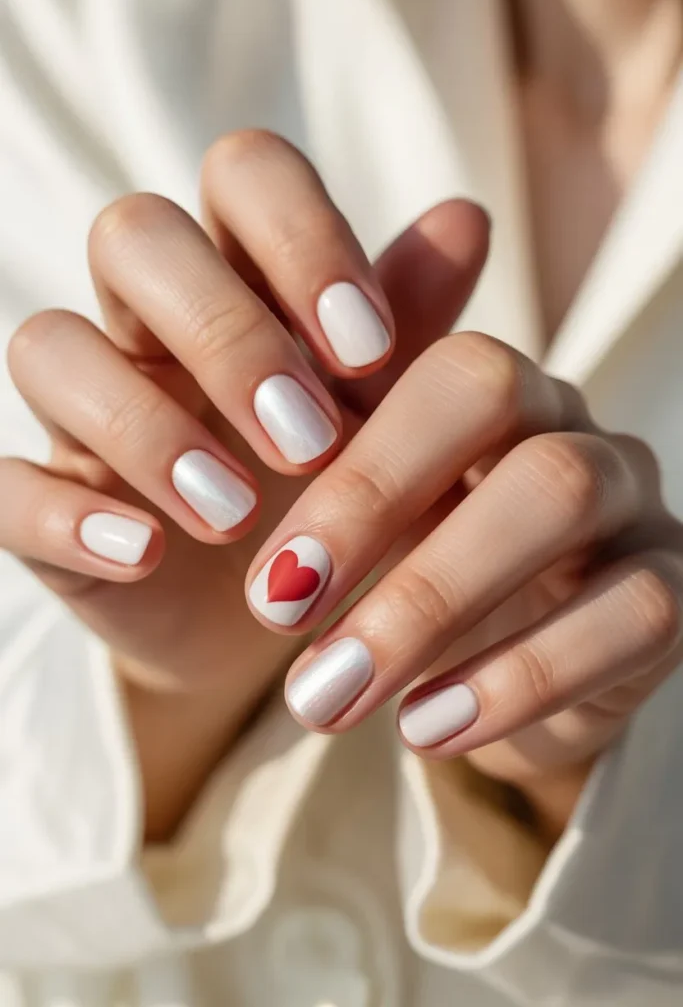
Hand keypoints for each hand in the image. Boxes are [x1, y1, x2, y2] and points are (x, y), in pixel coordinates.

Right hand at [0, 129, 488, 834]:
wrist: (288, 614)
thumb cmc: (336, 488)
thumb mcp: (384, 412)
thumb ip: (413, 318)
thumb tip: (467, 217)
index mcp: (242, 278)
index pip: (242, 174)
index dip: (300, 234)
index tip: (367, 350)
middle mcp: (150, 322)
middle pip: (133, 237)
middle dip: (224, 332)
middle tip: (308, 441)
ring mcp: (86, 409)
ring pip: (49, 346)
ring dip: (145, 426)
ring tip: (233, 515)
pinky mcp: (46, 500)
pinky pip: (7, 482)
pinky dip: (68, 514)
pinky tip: (146, 553)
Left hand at [248, 328, 682, 831]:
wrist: (489, 675)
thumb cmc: (408, 570)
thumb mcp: (351, 512)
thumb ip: (315, 438)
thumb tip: (256, 380)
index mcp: (485, 388)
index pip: (436, 370)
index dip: (354, 467)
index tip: (270, 581)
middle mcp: (564, 421)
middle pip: (498, 399)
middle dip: (377, 508)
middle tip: (279, 616)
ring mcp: (631, 501)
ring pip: (563, 497)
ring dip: (430, 604)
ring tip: (330, 697)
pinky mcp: (672, 593)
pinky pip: (633, 612)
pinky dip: (519, 678)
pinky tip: (426, 729)